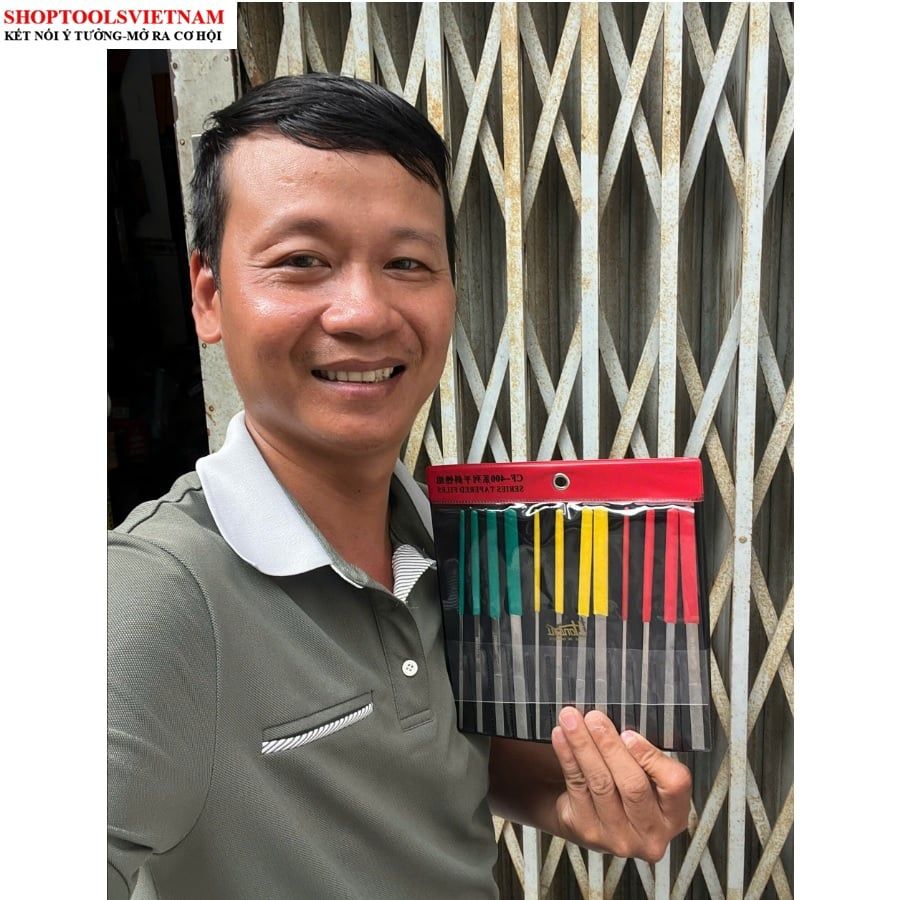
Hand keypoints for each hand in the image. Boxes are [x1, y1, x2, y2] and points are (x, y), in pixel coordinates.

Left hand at [550, 707, 691, 861]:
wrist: (590, 816)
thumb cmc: (625, 786)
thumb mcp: (646, 776)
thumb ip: (644, 757)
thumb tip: (620, 728)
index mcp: (673, 815)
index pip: (674, 785)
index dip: (650, 757)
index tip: (628, 733)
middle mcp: (649, 833)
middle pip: (632, 785)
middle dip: (610, 746)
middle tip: (595, 719)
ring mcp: (617, 836)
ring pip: (600, 783)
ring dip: (583, 745)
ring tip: (572, 720)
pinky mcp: (587, 829)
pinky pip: (577, 785)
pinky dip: (567, 756)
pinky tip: (561, 737)